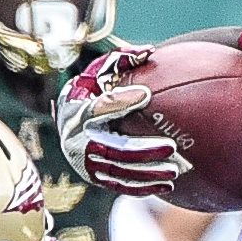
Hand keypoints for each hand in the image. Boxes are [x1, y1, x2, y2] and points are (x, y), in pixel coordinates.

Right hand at [54, 45, 190, 194]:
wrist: (67, 121)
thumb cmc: (91, 91)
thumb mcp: (99, 72)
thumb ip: (121, 60)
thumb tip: (150, 52)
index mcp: (80, 112)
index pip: (99, 107)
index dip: (121, 101)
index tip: (146, 95)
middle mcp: (79, 140)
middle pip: (114, 148)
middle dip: (143, 150)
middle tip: (171, 146)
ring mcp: (86, 163)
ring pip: (119, 171)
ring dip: (148, 174)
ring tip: (175, 171)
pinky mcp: (94, 178)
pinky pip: (120, 186)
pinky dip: (143, 188)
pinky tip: (167, 187)